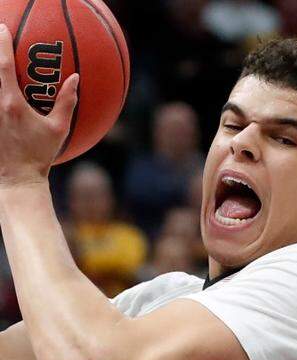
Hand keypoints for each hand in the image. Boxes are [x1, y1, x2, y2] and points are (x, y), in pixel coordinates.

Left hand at [0, 24, 77, 185]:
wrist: (15, 178)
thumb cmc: (39, 155)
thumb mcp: (58, 129)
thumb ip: (67, 102)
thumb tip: (75, 79)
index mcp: (10, 103)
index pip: (3, 66)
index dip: (2, 45)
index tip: (2, 29)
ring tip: (0, 66)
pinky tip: (2, 95)